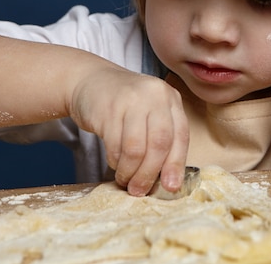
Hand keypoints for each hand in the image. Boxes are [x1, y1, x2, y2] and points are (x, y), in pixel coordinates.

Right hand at [69, 66, 188, 195]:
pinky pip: (115, 145)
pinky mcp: (109, 108)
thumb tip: (167, 180)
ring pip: (136, 147)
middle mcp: (155, 95)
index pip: (181, 136)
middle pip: (160, 143)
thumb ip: (161, 138)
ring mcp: (132, 99)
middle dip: (150, 172)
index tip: (171, 187)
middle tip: (140, 190)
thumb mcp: (150, 113)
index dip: (176, 164)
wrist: (90, 81)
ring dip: (130, 171)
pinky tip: (114, 163)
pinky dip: (115, 161)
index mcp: (171, 99)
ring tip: (125, 180)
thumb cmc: (125, 105)